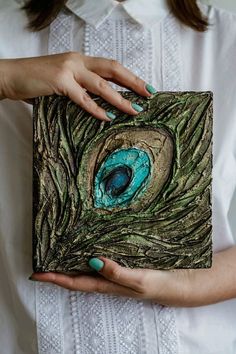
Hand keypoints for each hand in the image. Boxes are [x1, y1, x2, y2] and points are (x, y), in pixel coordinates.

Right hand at [0, 52, 155, 120]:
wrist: (11, 76)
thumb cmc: (36, 81)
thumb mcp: (63, 81)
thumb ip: (80, 88)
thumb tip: (100, 104)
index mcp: (80, 60)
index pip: (111, 66)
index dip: (130, 76)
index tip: (145, 87)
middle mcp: (78, 62)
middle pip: (113, 69)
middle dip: (134, 82)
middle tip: (149, 94)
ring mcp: (69, 70)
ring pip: (102, 84)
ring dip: (120, 98)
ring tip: (134, 110)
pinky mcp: (59, 81)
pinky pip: (82, 97)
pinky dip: (96, 108)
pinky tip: (107, 116)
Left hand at [29, 246, 235, 306]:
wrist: (183, 284)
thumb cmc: (161, 285)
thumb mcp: (139, 280)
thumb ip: (117, 273)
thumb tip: (91, 261)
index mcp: (109, 285)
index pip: (76, 282)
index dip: (56, 278)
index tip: (37, 273)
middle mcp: (109, 279)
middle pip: (78, 275)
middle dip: (59, 268)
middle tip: (44, 257)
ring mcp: (117, 272)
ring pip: (89, 268)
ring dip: (73, 261)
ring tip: (60, 250)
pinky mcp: (125, 265)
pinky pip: (103, 260)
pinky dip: (91, 254)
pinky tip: (91, 245)